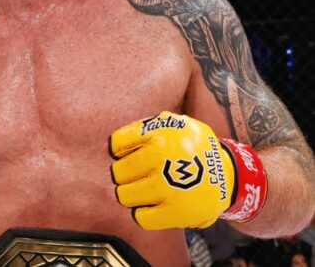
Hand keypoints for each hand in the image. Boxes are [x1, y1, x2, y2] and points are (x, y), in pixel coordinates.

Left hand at [109, 111, 266, 229]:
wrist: (231, 175)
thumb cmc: (192, 148)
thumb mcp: (176, 124)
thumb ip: (146, 127)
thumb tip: (111, 146)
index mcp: (160, 132)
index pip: (117, 144)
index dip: (118, 151)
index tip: (125, 154)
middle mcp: (163, 158)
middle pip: (118, 172)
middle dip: (123, 175)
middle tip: (135, 175)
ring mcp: (169, 186)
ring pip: (125, 196)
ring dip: (129, 194)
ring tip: (142, 190)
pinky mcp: (177, 212)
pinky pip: (141, 217)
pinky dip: (141, 213)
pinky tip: (151, 205)